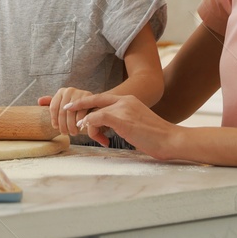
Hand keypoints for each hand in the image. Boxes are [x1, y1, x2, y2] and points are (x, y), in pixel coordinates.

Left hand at [38, 87, 92, 137]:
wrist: (92, 105)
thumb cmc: (74, 107)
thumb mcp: (62, 104)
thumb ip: (51, 103)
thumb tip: (39, 101)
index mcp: (61, 92)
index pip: (53, 107)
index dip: (54, 119)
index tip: (55, 128)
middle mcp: (69, 90)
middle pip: (62, 111)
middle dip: (63, 125)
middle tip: (64, 133)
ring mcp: (79, 93)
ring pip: (71, 113)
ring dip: (71, 125)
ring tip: (72, 132)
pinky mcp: (89, 98)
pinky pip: (82, 113)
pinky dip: (80, 122)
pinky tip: (79, 127)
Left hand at [61, 93, 178, 157]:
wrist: (171, 140)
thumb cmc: (155, 137)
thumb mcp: (135, 124)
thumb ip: (120, 121)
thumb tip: (106, 128)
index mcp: (128, 100)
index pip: (102, 98)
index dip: (87, 101)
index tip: (75, 106)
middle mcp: (125, 100)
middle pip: (94, 98)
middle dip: (78, 103)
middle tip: (65, 109)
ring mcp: (123, 108)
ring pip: (94, 112)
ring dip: (89, 125)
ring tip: (92, 137)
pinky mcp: (122, 118)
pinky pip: (97, 118)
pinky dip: (89, 124)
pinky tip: (88, 131)